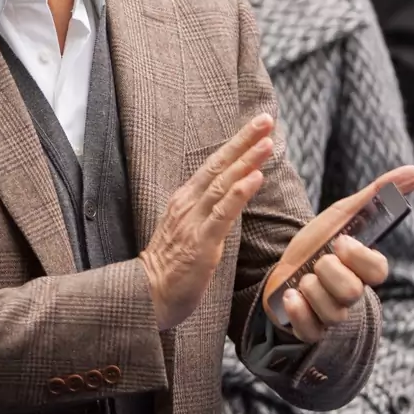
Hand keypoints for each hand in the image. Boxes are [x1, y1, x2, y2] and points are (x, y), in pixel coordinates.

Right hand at [140, 114, 275, 330]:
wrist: (147, 295)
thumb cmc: (170, 268)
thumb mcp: (188, 231)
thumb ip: (208, 213)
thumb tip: (231, 198)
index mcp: (185, 200)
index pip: (213, 166)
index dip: (236, 145)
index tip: (257, 127)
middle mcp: (187, 204)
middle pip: (218, 165)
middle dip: (243, 141)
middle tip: (265, 119)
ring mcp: (193, 221)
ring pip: (222, 184)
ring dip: (246, 161)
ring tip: (266, 142)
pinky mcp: (201, 242)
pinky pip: (222, 213)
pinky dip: (239, 193)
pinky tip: (255, 178)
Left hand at [269, 165, 413, 341]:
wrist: (282, 267)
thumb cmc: (318, 241)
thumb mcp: (342, 215)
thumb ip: (377, 195)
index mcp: (365, 271)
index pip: (378, 271)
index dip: (357, 256)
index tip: (339, 241)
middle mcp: (354, 297)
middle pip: (351, 292)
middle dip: (326, 271)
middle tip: (316, 262)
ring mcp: (334, 316)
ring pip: (330, 311)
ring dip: (308, 288)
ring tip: (302, 278)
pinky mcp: (310, 329)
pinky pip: (310, 330)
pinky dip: (296, 312)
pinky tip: (289, 296)